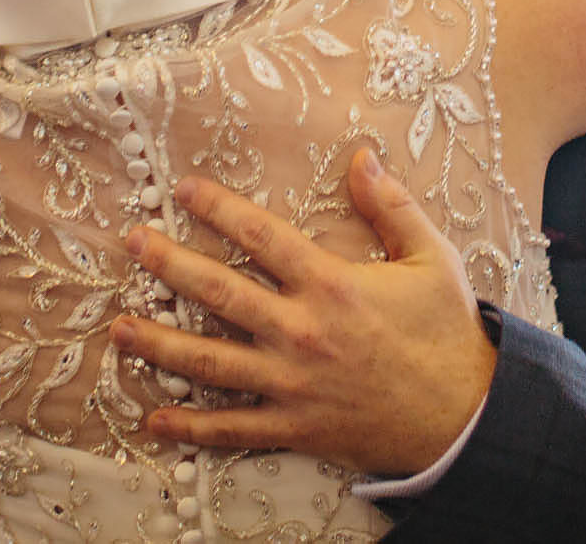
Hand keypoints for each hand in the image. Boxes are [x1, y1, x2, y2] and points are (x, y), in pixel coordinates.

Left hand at [110, 148, 496, 475]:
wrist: (466, 418)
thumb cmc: (448, 334)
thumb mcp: (431, 258)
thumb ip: (391, 206)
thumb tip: (362, 156)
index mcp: (331, 283)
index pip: (260, 235)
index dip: (218, 208)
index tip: (182, 189)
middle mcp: (301, 330)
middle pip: (218, 292)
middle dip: (169, 264)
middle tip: (133, 243)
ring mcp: (292, 383)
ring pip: (210, 361)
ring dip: (159, 344)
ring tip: (119, 327)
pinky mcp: (295, 426)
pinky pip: (233, 429)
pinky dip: (192, 426)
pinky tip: (155, 417)